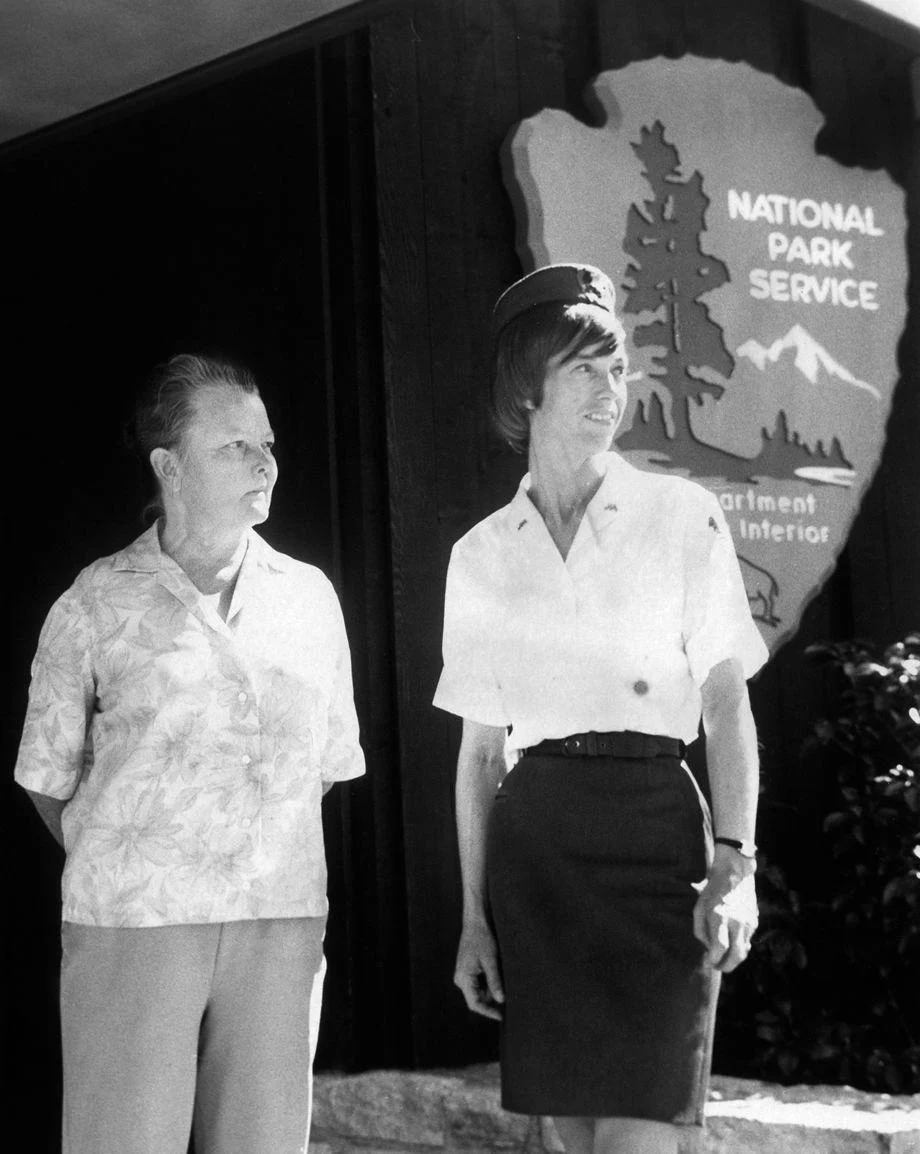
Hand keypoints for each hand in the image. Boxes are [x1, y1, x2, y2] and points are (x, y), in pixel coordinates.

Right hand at [454, 920, 504, 1019]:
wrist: (475, 923)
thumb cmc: (482, 939)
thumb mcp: (491, 961)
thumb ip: (495, 981)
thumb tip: (500, 1000)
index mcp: (463, 978)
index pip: (475, 1004)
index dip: (488, 1012)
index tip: (501, 1016)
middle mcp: (460, 979)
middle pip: (477, 998)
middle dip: (492, 998)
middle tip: (506, 991)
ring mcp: (463, 975)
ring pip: (479, 991)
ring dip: (491, 989)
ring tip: (501, 976)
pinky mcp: (467, 971)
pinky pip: (478, 983)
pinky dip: (488, 982)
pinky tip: (495, 972)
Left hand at [692, 849, 757, 971]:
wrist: (734, 874)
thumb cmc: (712, 892)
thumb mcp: (698, 908)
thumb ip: (700, 931)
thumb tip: (707, 950)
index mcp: (719, 917)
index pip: (720, 948)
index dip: (714, 960)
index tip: (709, 962)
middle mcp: (736, 922)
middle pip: (736, 955)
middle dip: (726, 967)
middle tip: (718, 967)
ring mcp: (748, 923)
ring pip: (744, 951)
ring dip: (734, 959)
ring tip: (723, 958)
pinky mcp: (754, 922)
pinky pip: (748, 941)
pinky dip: (740, 947)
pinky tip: (731, 944)